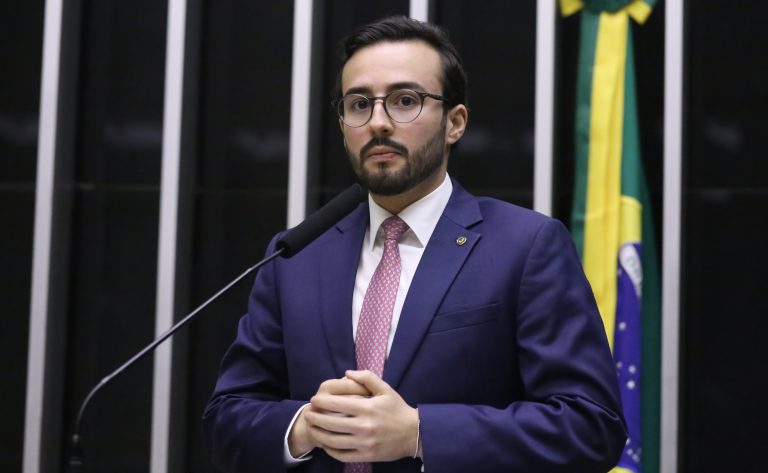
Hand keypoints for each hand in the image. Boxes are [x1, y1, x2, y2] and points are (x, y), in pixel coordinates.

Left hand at [304, 370, 419, 462]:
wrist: (414, 433)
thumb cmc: (397, 409)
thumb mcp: (386, 389)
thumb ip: (366, 378)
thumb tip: (347, 373)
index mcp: (367, 408)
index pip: (337, 404)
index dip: (322, 401)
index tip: (314, 399)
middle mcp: (364, 426)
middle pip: (331, 422)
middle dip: (315, 417)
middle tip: (307, 413)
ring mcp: (364, 442)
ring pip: (333, 440)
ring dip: (319, 433)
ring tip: (312, 428)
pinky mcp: (366, 455)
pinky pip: (342, 454)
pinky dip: (330, 450)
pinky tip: (325, 444)